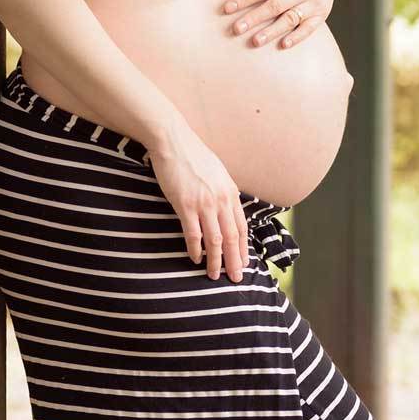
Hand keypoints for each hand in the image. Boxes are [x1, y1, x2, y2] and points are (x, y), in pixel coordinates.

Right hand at [145, 122, 248, 281]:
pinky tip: (195, 259)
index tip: (244, 263)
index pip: (241, 227)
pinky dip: (195, 249)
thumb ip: (223, 192)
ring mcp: (204, 203)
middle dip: (235, 261)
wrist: (173, 142)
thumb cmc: (193, 156)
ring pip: (215, 240)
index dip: (243, 248)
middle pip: (232, 238)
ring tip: (214, 276)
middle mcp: (221, 200)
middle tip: (236, 278)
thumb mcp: (217, 173)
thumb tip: (226, 209)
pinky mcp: (185, 205)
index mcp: (230, 192)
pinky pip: (193, 234)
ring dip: (216, 261)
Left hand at [221, 0, 340, 49]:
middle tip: (236, 29)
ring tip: (255, 41)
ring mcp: (313, 2)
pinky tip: (283, 45)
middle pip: (274, 6)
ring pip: (290, 19)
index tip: (227, 9)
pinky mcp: (321, 13)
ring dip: (272, 31)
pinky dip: (297, 37)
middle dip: (253, 18)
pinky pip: (309, 28)